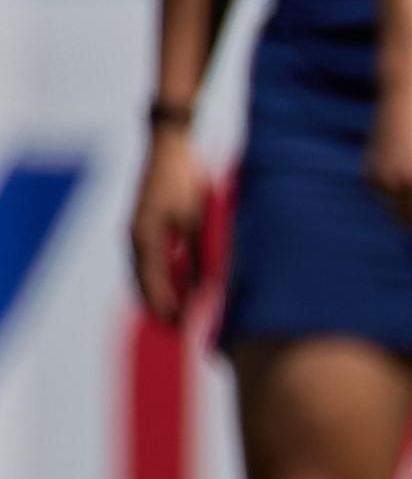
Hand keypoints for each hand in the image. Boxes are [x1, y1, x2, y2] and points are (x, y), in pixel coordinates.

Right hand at [129, 126, 211, 325]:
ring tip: (181, 316)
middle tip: (180, 330)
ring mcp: (139, 232)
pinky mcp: (148, 226)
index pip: (153, 284)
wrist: (172, 149)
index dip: (165, 307)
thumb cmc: (187, 181)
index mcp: (146, 239)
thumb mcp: (199, 220)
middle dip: (162, 307)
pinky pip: (154, 260)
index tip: (177, 328)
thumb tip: (206, 285)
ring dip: (164, 293)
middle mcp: (137, 239)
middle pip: (146, 283)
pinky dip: (166, 276)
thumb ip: (200, 253)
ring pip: (148, 273)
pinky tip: (183, 287)